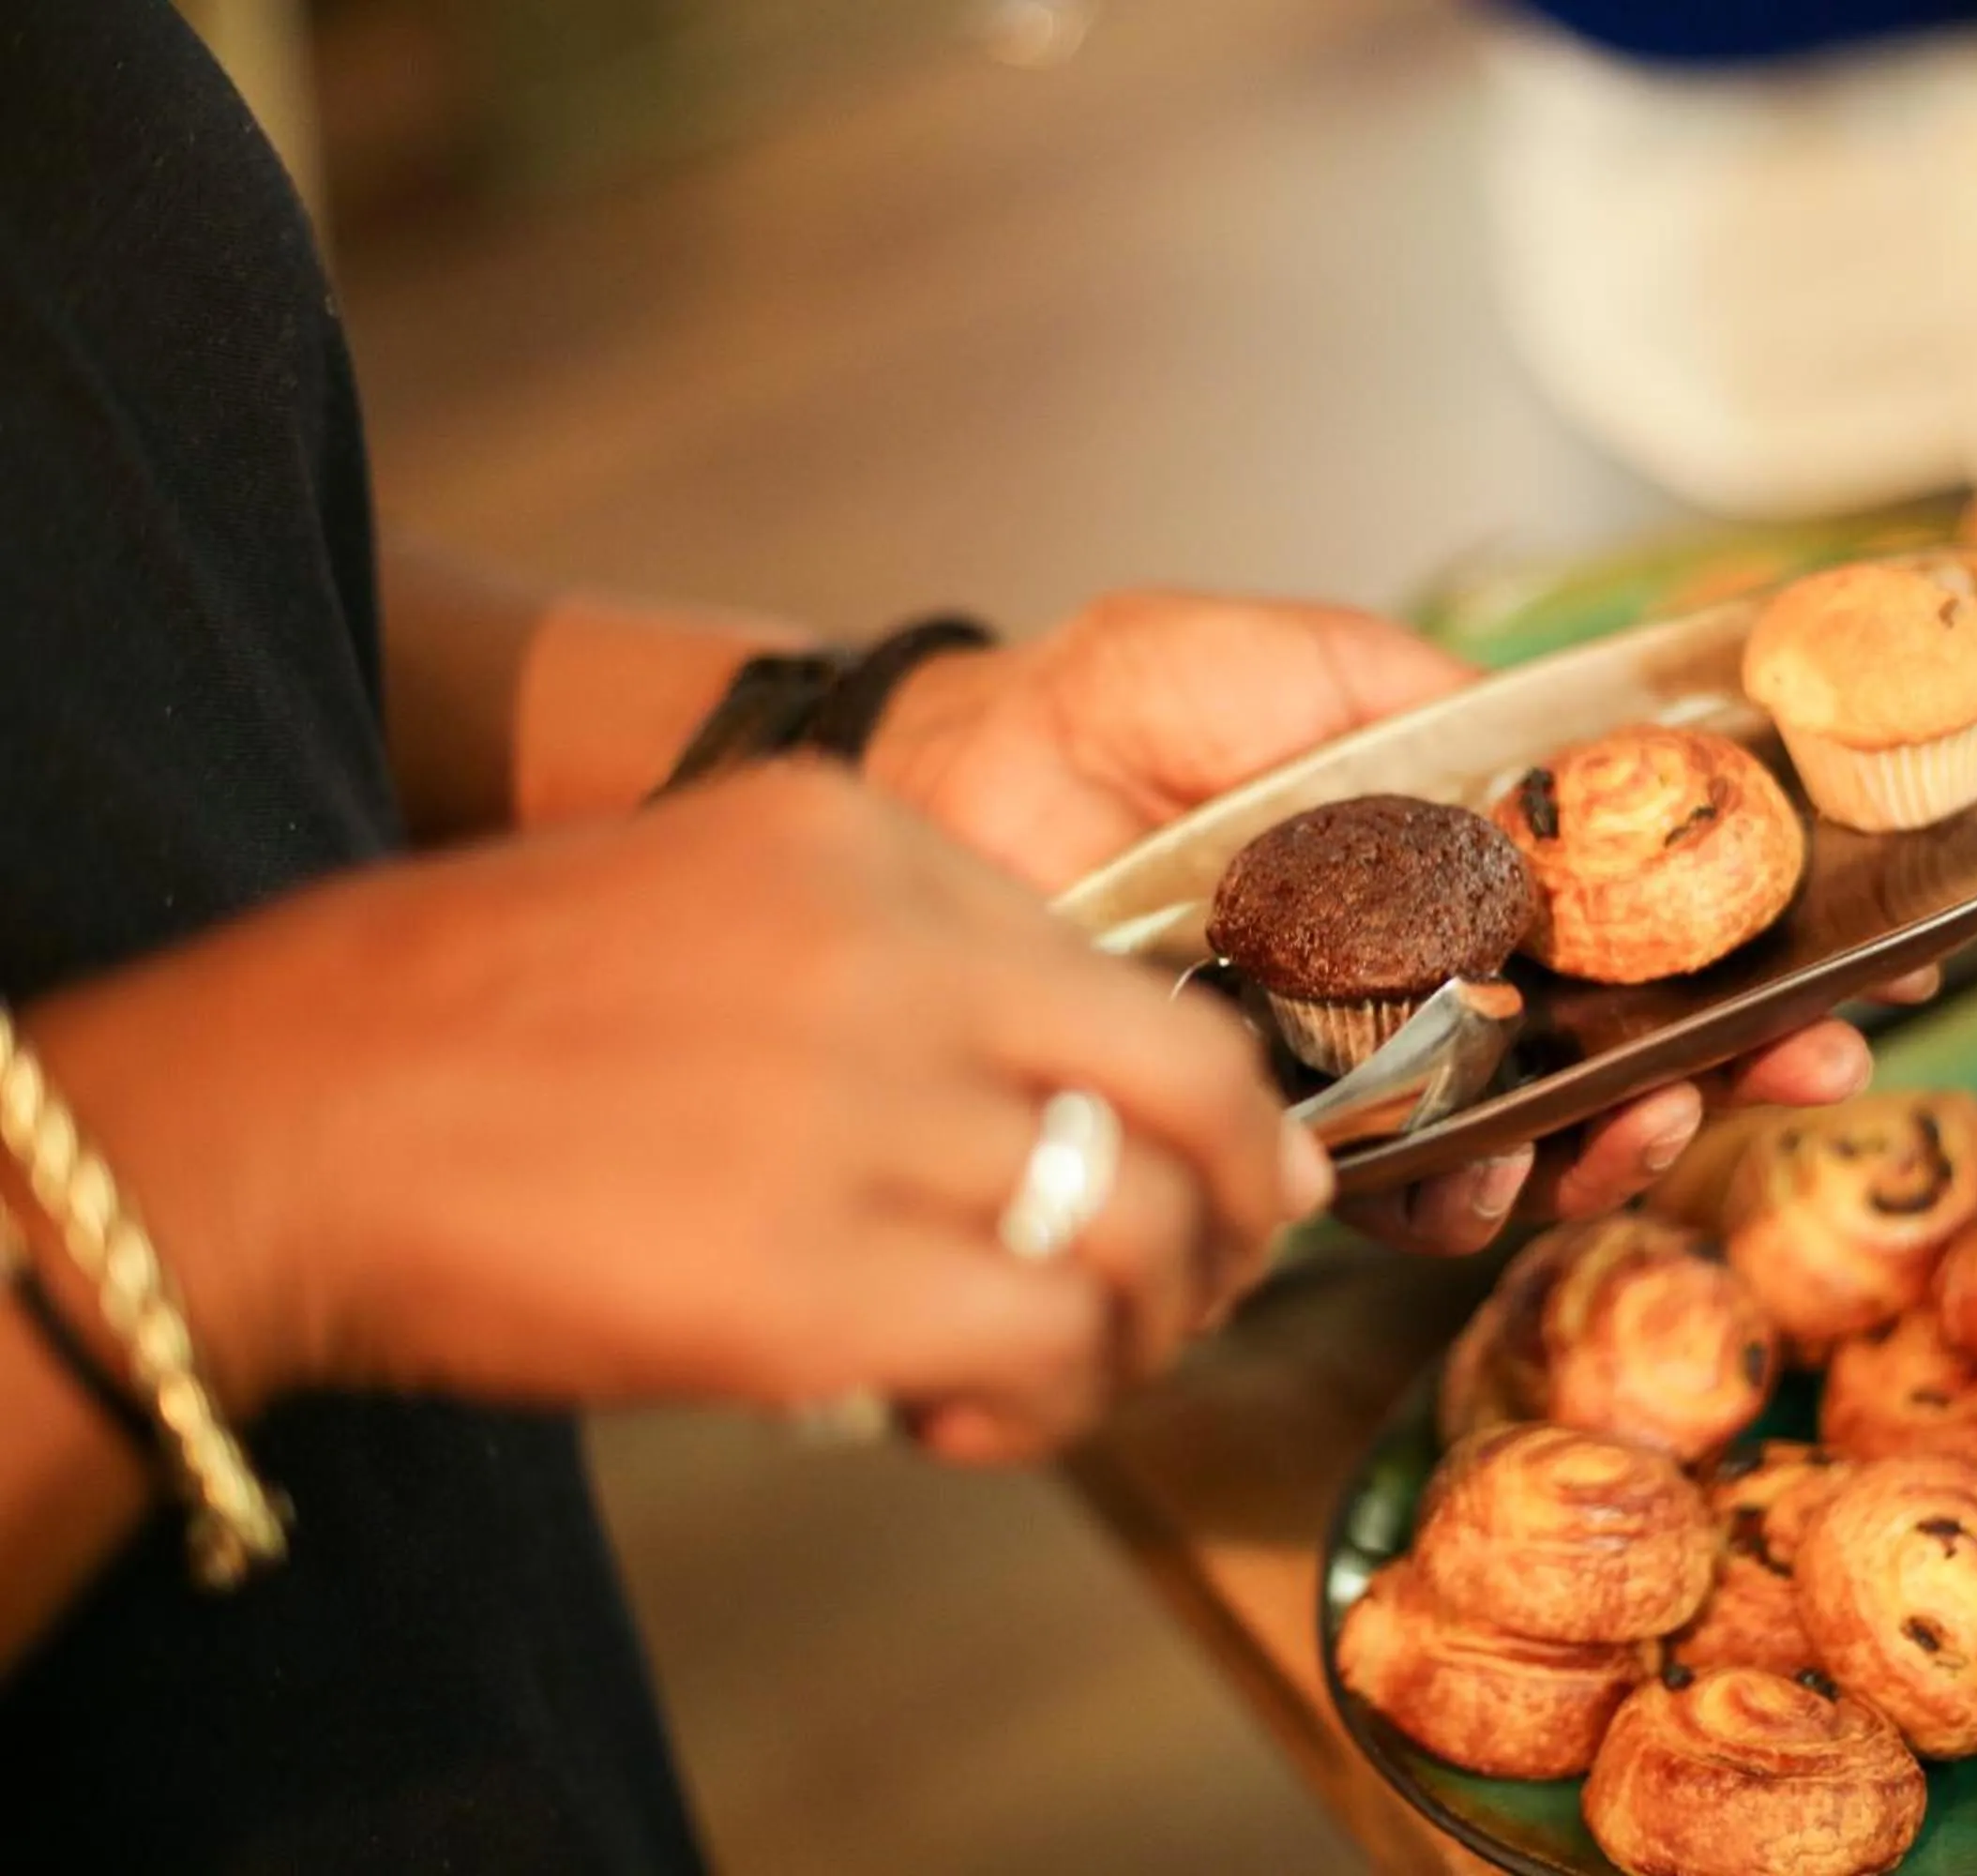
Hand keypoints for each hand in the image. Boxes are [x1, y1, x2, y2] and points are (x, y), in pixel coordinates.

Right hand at [21, 767, 1330, 1464]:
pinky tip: (969, 1418)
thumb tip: (1062, 1118)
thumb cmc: (479, 1034)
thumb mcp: (705, 908)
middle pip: (1198, 1086)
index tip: (1214, 1174)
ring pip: (1144, 1230)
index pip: (1123, 970)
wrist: (279, 1112)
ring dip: (1145, 1328)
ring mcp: (861, 1109)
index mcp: (865, 839)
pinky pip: (1045, 1344)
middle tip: (1205, 1281)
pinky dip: (1051, 1404)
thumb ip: (890, 974)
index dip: (1201, 1098)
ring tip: (1068, 1371)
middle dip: (1236, 1207)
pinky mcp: (813, 1276)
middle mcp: (895, 952)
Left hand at [862, 590, 1936, 1252]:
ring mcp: (1367, 1064)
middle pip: (1622, 1045)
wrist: (957, 790)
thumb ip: (1441, 713)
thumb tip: (1599, 773)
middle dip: (1724, 1067)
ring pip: (1533, 1139)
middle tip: (1788, 1068)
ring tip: (1637, 1121)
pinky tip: (1491, 1181)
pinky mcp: (1279, 1140)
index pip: (1649, 911)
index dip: (1763, 950)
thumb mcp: (1302, 666)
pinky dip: (1464, 1206)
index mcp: (1462, 852)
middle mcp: (1436, 970)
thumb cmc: (1116, 706)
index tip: (1874, 972)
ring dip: (1613, 1147)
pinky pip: (1397, 1202)